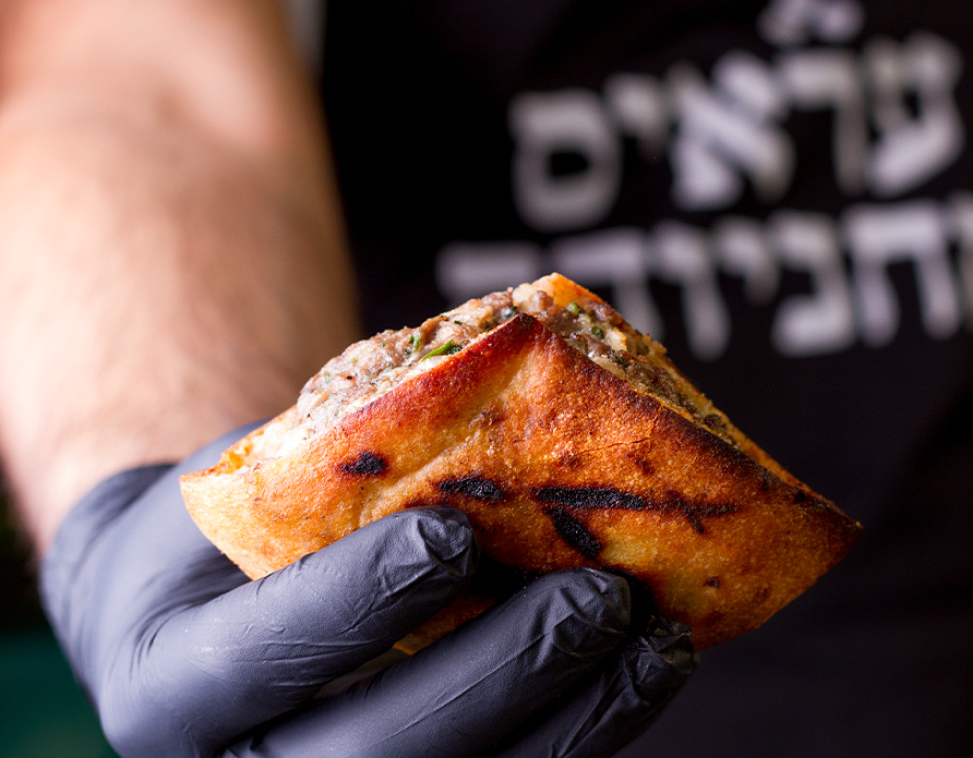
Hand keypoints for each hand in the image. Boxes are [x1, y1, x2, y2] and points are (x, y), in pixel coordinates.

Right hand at [39, 429, 694, 756]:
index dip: (358, 601)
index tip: (451, 536)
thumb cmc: (230, 525)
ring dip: (574, 718)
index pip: (264, 655)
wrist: (200, 610)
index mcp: (170, 681)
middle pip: (378, 751)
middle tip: (601, 599)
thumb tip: (493, 395)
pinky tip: (646, 671)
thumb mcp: (240, 485)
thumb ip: (328, 470)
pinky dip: (585, 729)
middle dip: (501, 673)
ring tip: (658, 642)